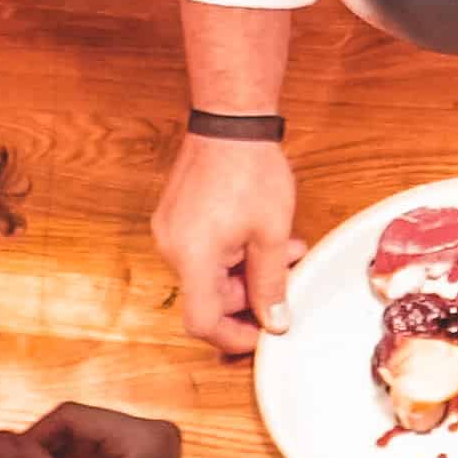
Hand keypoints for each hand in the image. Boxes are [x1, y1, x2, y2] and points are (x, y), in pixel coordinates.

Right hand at [153, 133, 297, 355]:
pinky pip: (202, 251)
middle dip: (250, 295)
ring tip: (285, 250)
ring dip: (246, 271)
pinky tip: (261, 236)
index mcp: (193, 258)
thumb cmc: (250, 169)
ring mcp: (171, 230)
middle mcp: (172, 248)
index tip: (261, 335)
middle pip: (208, 297)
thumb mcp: (271, 235)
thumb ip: (272, 285)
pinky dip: (232, 253)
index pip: (202, 322)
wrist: (231, 120)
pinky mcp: (175, 216)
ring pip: (209, 273)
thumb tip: (274, 322)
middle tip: (286, 278)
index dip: (233, 337)